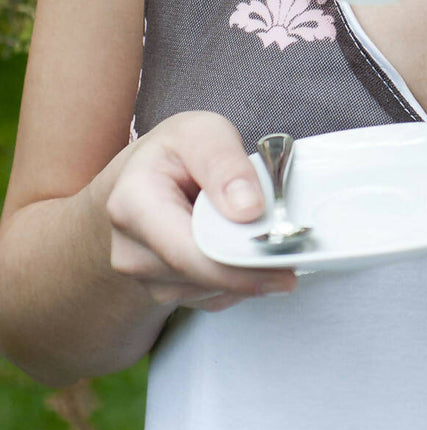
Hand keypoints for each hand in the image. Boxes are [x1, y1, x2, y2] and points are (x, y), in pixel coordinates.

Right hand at [105, 112, 296, 310]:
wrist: (142, 178)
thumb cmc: (174, 153)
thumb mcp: (201, 132)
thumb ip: (224, 162)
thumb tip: (248, 209)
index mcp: (132, 204)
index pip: (187, 252)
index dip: (238, 266)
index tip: (285, 262)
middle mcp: (129, 250)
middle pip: (203, 276)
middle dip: (252, 266)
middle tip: (295, 250)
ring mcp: (144, 277)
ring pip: (211, 291)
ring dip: (245, 271)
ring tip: (262, 235)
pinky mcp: (163, 291)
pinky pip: (211, 297)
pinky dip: (236, 279)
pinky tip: (241, 250)